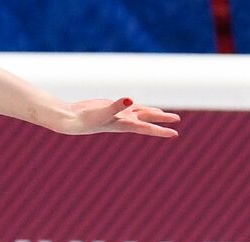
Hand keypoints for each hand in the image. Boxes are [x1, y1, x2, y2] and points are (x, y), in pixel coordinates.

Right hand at [60, 97, 180, 137]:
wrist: (72, 120)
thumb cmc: (86, 118)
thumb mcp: (103, 111)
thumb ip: (117, 105)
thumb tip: (130, 99)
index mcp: (125, 124)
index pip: (148, 127)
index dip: (162, 130)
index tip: (175, 134)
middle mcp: (124, 120)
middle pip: (149, 119)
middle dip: (163, 120)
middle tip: (177, 121)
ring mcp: (119, 114)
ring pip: (141, 112)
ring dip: (153, 114)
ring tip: (165, 115)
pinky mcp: (113, 107)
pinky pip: (130, 107)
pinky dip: (138, 106)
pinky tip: (141, 106)